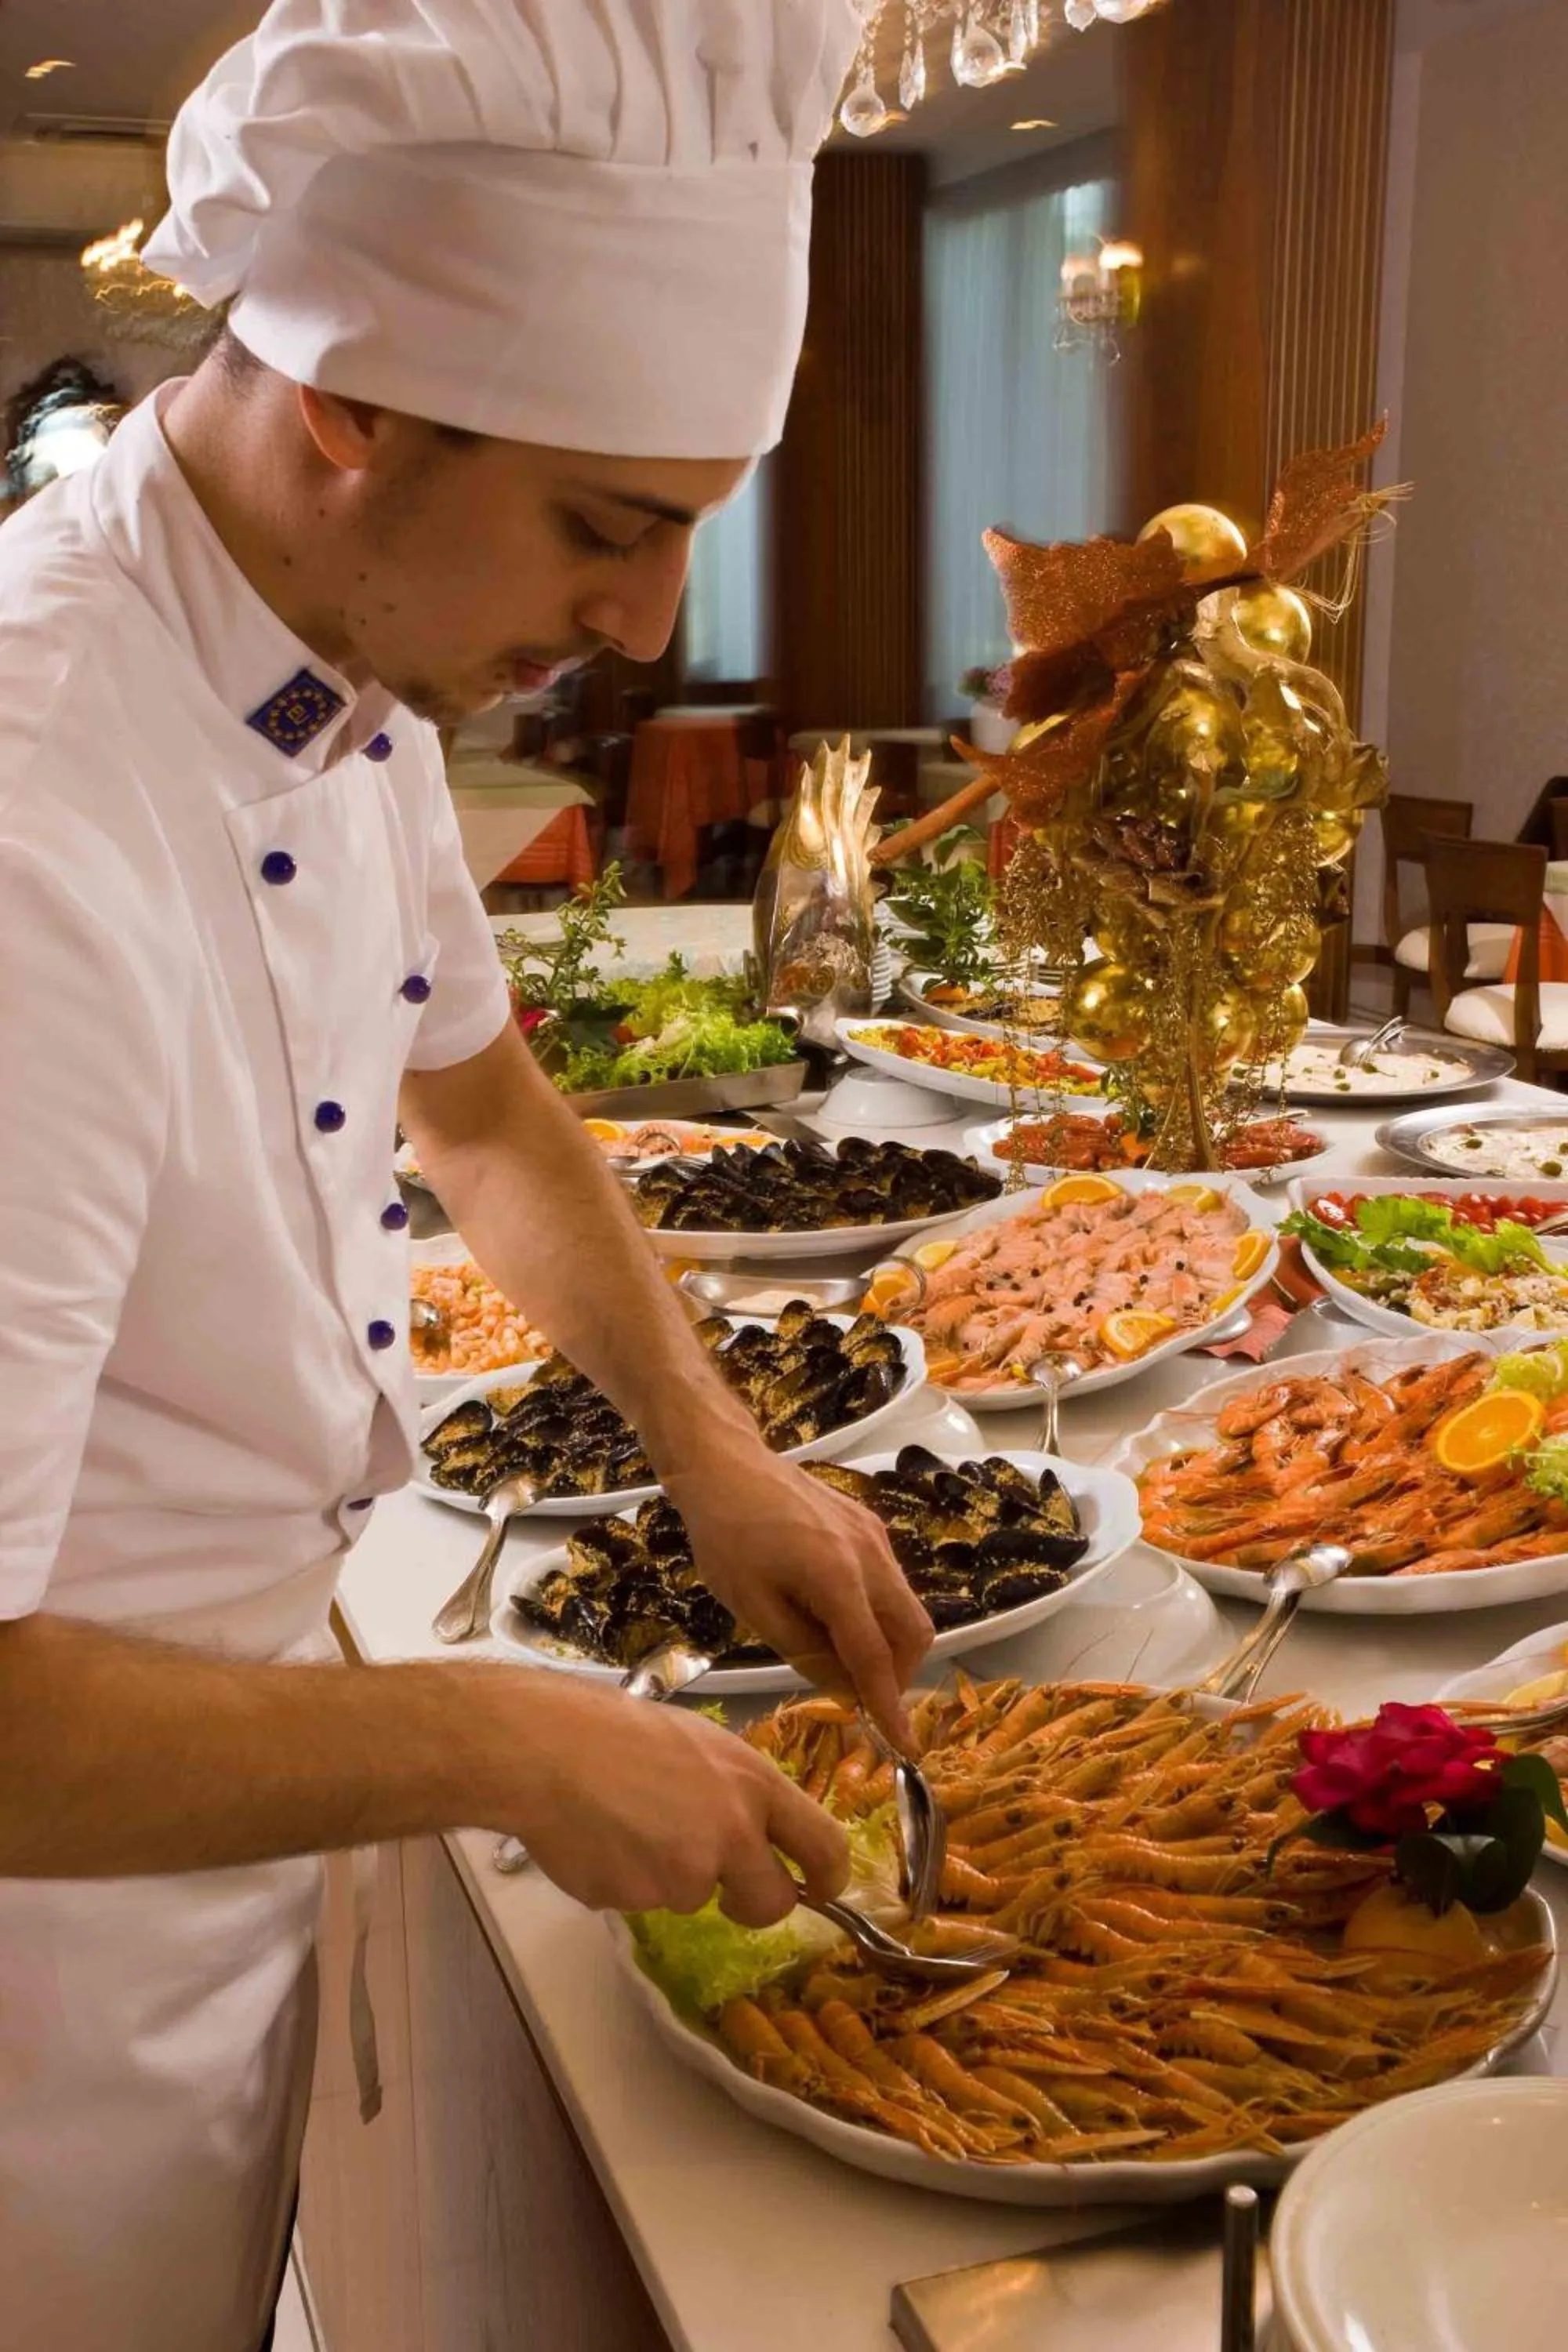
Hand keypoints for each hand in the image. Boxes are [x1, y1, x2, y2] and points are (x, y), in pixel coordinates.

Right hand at [481, 1673, 847, 1923]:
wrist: (545, 1748)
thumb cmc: (619, 1730)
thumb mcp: (702, 1744)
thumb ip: (736, 1793)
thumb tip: (756, 1832)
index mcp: (754, 1785)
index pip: (825, 1845)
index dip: (831, 1878)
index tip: (822, 1890)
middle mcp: (730, 1835)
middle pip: (772, 1902)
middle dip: (753, 1903)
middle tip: (727, 1890)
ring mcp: (683, 1874)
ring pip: (693, 1896)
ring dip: (669, 1876)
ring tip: (627, 1824)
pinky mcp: (637, 1901)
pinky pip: (642, 1900)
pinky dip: (625, 1880)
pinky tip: (599, 1838)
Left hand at [664, 1445, 932, 1750]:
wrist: (727, 1464)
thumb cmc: (727, 1537)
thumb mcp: (753, 1606)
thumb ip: (804, 1651)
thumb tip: (846, 1690)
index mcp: (838, 1579)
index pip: (875, 1658)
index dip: (890, 1706)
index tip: (904, 1746)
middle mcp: (870, 1556)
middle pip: (914, 1632)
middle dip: (898, 1674)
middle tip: (862, 1697)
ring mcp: (874, 1537)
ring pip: (908, 1606)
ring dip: (889, 1643)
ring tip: (841, 1656)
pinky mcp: (868, 1525)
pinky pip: (890, 1581)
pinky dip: (878, 1612)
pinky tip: (835, 1614)